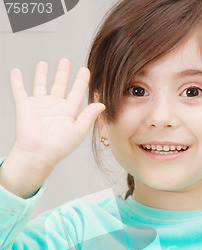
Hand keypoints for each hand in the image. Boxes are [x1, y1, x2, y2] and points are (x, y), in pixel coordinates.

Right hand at [9, 58, 104, 173]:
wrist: (39, 152)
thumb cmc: (59, 146)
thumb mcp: (79, 130)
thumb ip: (89, 116)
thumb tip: (102, 104)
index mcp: (68, 112)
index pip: (76, 93)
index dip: (81, 82)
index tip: (85, 70)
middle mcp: (54, 107)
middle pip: (59, 86)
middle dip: (62, 73)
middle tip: (66, 61)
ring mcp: (39, 105)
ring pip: (40, 85)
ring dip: (41, 74)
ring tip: (43, 63)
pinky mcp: (24, 106)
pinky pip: (19, 90)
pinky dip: (16, 81)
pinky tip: (16, 71)